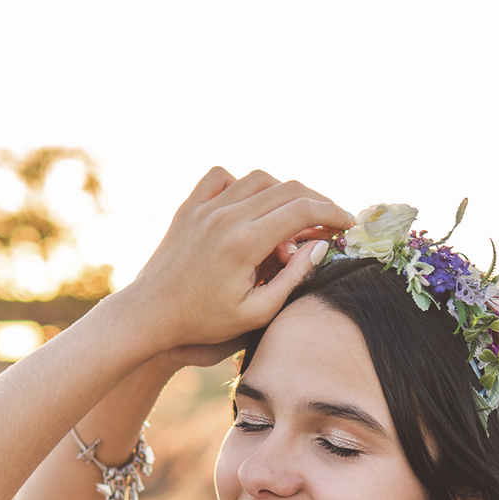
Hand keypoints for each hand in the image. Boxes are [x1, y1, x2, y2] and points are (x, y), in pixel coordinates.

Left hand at [129, 168, 352, 349]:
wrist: (150, 314)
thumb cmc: (204, 322)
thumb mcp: (257, 312)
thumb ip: (293, 277)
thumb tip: (319, 245)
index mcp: (244, 242)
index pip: (302, 210)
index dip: (333, 213)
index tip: (348, 224)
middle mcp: (225, 216)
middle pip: (287, 189)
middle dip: (316, 201)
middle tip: (329, 221)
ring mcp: (204, 207)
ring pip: (258, 178)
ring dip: (284, 192)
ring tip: (294, 217)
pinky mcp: (189, 206)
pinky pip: (222, 176)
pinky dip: (243, 184)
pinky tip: (251, 205)